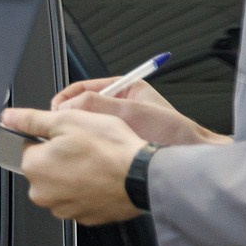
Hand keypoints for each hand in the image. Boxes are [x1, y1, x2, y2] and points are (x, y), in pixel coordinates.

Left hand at [0, 107, 146, 225]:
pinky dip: (88, 189)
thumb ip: (31, 119)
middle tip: (86, 148)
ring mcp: (63, 209)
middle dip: (61, 158)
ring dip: (75, 174)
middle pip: (45, 168)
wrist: (142, 177)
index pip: (30, 147)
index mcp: (34, 167)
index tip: (69, 136)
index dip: (50, 138)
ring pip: (63, 185)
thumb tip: (8, 117)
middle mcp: (43, 194)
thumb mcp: (67, 120)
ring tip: (96, 163)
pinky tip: (102, 178)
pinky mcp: (84, 217)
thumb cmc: (109, 149)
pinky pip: (80, 199)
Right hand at [52, 77, 224, 147]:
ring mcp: (119, 126)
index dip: (66, 99)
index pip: (84, 88)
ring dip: (80, 135)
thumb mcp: (130, 111)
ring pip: (88, 127)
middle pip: (83, 108)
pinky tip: (88, 155)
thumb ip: (97, 104)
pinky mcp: (120, 145)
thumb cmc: (172, 131)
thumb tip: (66, 106)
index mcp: (123, 89)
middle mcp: (119, 105)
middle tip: (60, 130)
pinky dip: (89, 148)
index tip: (54, 112)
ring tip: (75, 143)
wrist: (191, 157)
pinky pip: (96, 143)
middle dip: (71, 119)